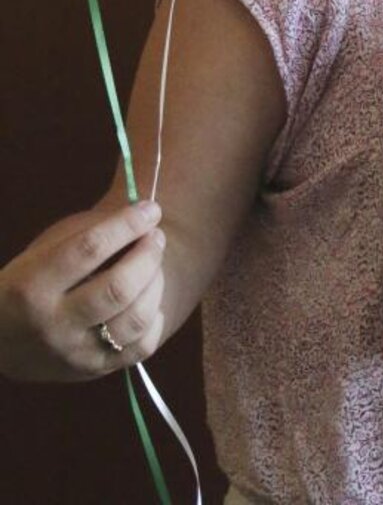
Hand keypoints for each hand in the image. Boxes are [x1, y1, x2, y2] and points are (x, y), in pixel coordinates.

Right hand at [0, 200, 165, 381]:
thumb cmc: (28, 282)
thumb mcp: (40, 252)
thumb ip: (85, 233)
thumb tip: (140, 215)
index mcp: (33, 286)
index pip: (89, 249)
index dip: (126, 224)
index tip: (150, 209)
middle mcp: (53, 324)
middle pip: (118, 288)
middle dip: (148, 254)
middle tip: (156, 236)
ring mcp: (75, 353)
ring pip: (135, 319)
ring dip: (156, 282)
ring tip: (154, 264)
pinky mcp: (93, 371)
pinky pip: (141, 348)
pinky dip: (154, 319)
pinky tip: (149, 300)